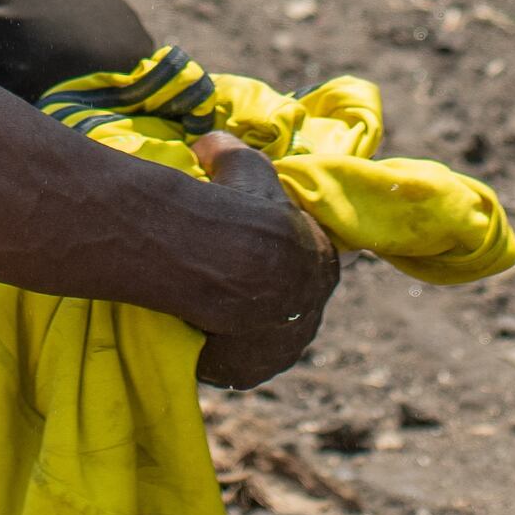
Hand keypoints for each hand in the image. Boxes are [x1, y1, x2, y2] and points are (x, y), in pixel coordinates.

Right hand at [178, 133, 341, 389]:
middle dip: (260, 295)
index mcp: (322, 261)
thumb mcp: (240, 164)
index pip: (302, 261)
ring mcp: (282, 347)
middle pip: (285, 304)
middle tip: (221, 278)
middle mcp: (310, 310)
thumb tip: (209, 142)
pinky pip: (233, 362)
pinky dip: (216, 351)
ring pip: (261, 337)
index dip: (271, 254)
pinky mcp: (248, 372)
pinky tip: (191, 333)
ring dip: (239, 327)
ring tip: (201, 309)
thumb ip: (229, 152)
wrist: (224, 259)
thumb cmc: (240, 207)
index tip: (242, 247)